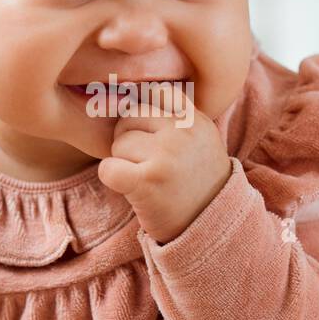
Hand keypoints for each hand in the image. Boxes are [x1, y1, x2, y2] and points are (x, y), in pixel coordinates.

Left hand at [96, 105, 232, 243]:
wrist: (211, 228)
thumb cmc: (196, 182)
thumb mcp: (201, 141)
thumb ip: (176, 116)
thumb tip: (128, 91)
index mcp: (197, 120)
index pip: (156, 92)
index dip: (144, 112)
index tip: (148, 133)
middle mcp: (183, 133)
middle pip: (130, 117)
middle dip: (131, 139)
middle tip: (147, 163)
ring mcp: (166, 156)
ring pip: (118, 143)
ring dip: (123, 161)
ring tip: (145, 177)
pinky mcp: (147, 181)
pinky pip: (108, 168)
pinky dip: (111, 177)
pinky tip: (128, 187)